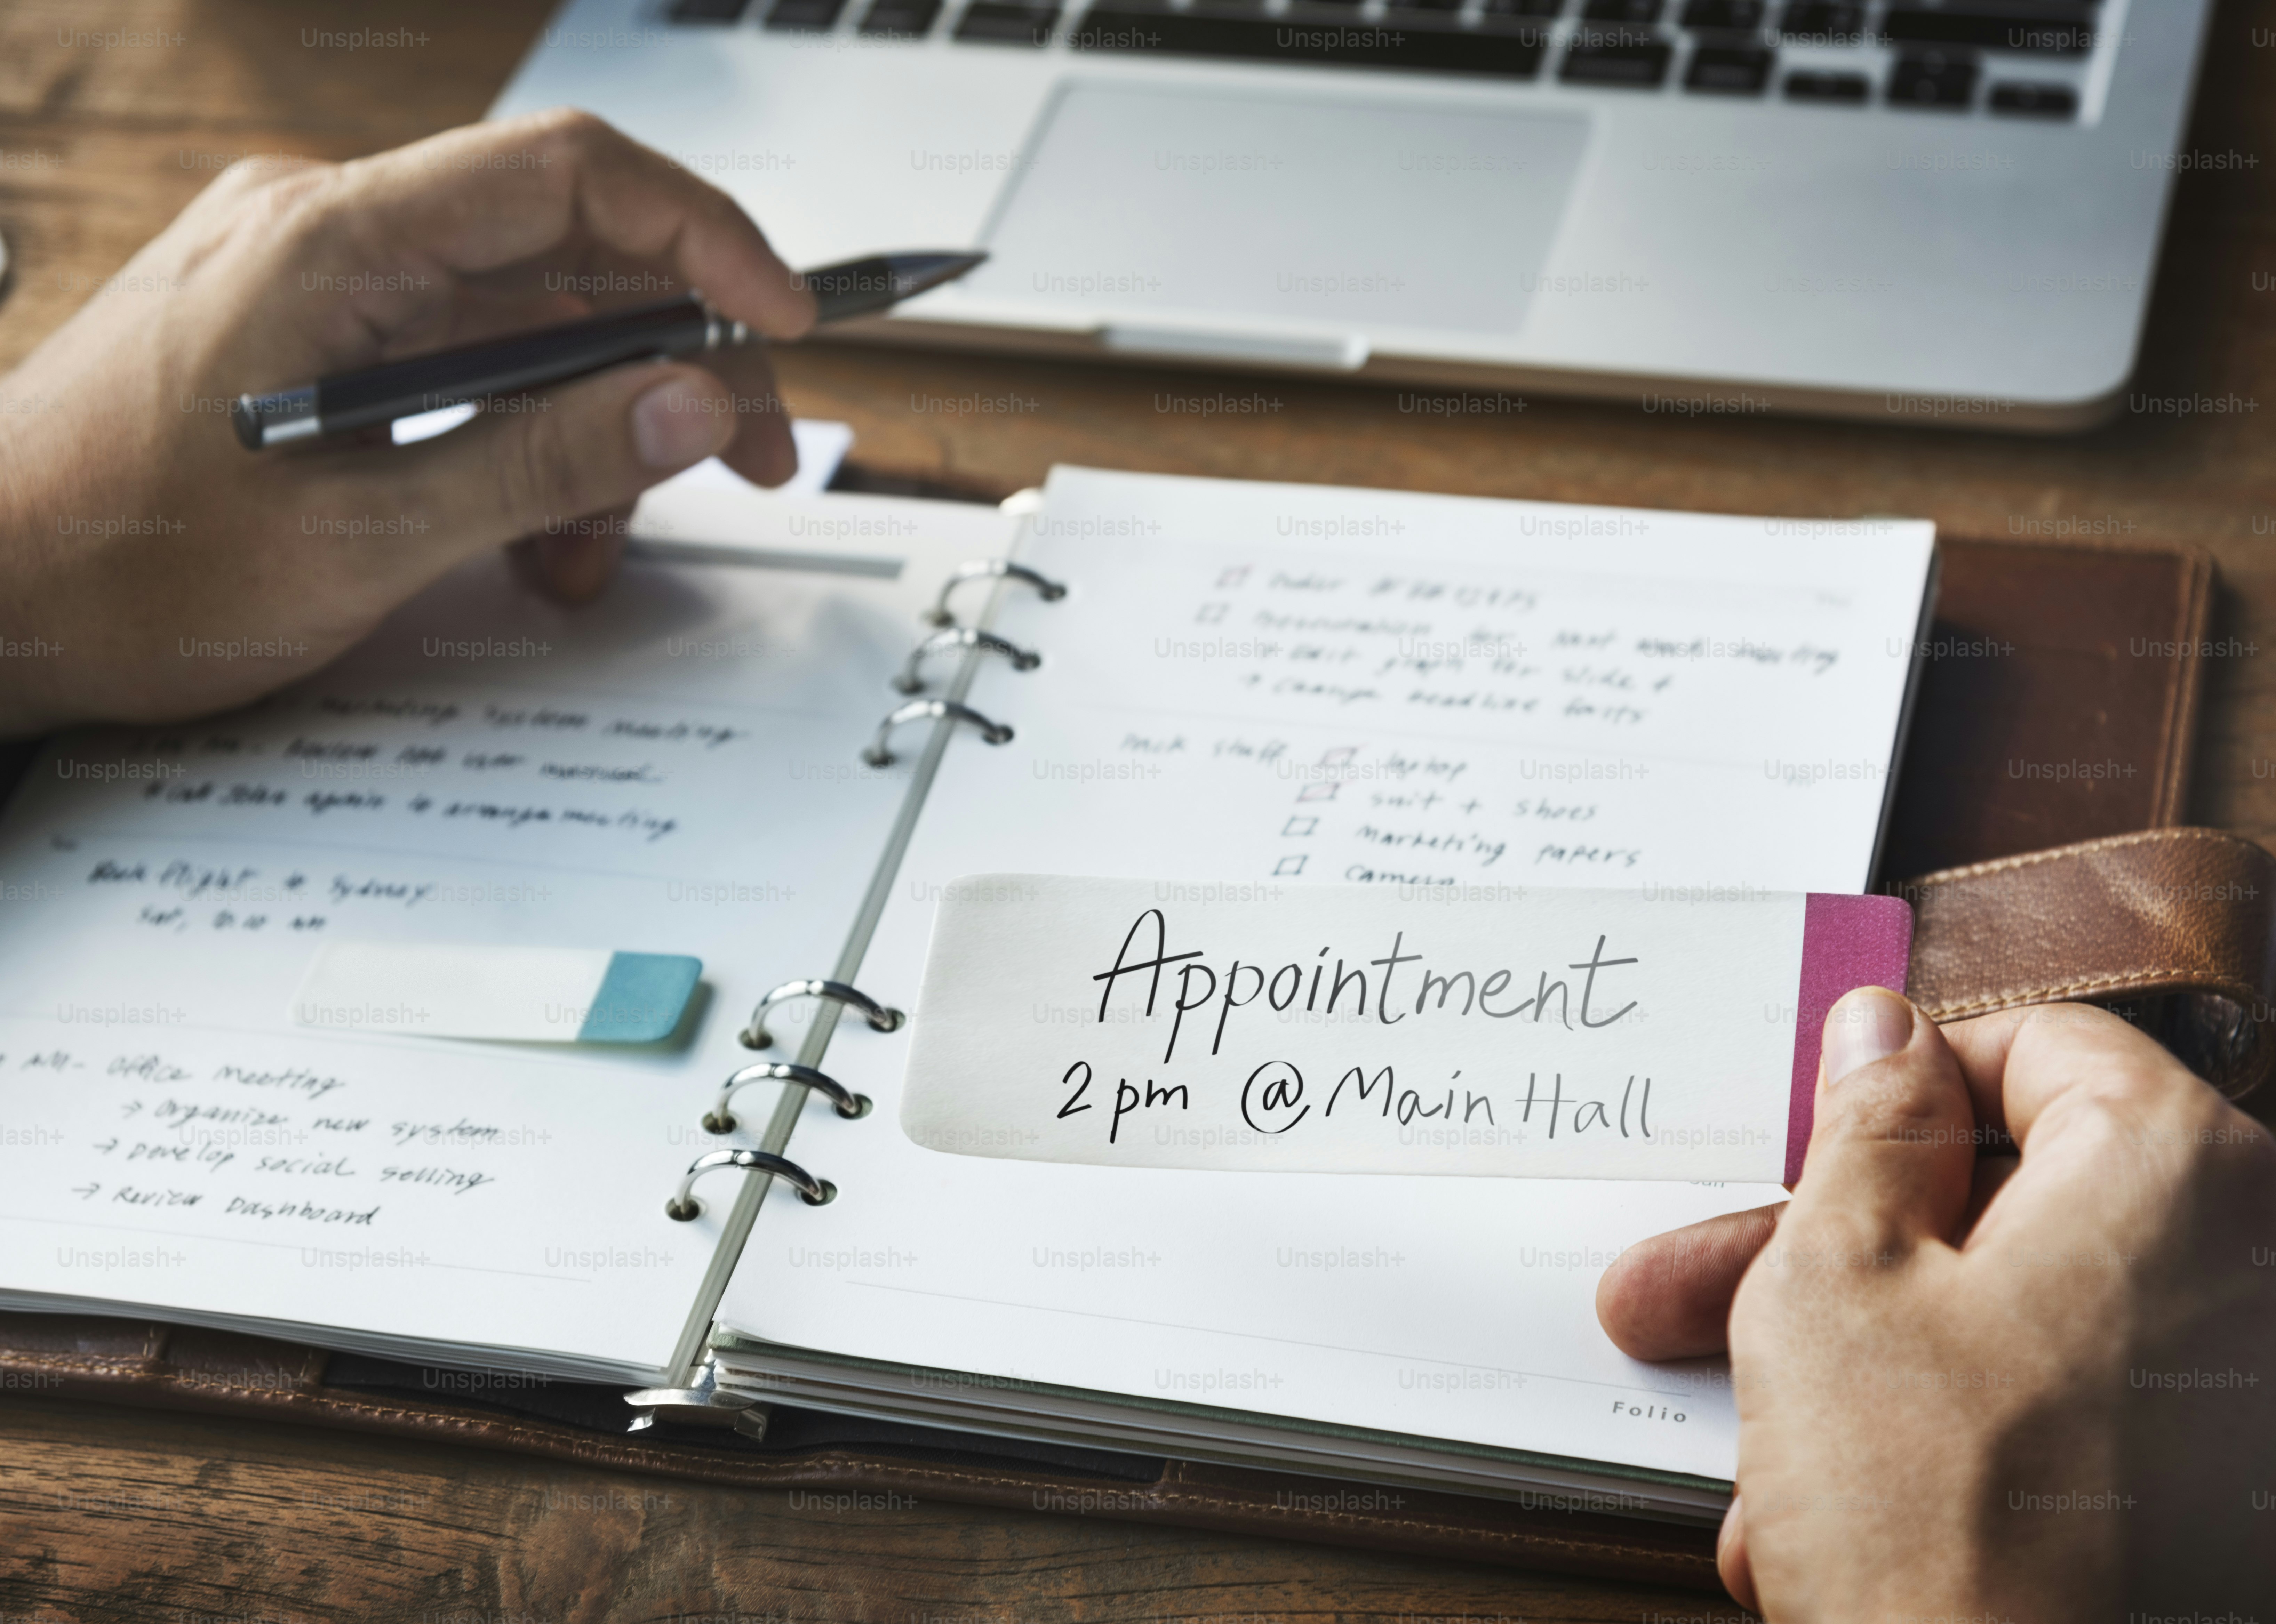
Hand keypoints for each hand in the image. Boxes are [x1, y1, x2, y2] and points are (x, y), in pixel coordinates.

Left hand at [0, 109, 815, 736]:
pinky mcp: (317, 338)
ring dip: (594, 433)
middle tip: (746, 459)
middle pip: (565, 257)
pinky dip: (521, 445)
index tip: (783, 319)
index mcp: (327, 243)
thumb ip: (540, 463)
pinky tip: (527, 538)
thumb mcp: (361, 539)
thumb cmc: (120, 568)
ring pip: (525, 326)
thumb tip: (688, 403)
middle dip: (673, 361)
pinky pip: (464, 366)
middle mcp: (327, 233)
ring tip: (592, 552)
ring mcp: (319, 283)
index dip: (703, 235)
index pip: (568, 176)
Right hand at [1597, 989, 2275, 1619]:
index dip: (1904, 1087)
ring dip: (1871, 1375)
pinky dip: (1954, 1447)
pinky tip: (1833, 1513)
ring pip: (2017, 1323)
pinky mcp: (2213, 1489)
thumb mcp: (1836, 1278)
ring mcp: (2236, 1391)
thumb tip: (1882, 1033)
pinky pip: (2065, 1421)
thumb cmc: (1942, 1527)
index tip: (1815, 1142)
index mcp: (2176, 1175)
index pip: (2041, 1045)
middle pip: (2016, 1201)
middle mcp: (2245, 1269)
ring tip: (1764, 1456)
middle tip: (1708, 1290)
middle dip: (1839, 1257)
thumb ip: (1866, 1130)